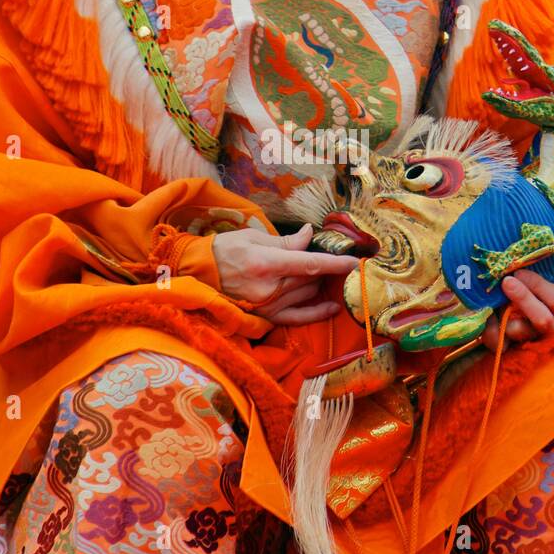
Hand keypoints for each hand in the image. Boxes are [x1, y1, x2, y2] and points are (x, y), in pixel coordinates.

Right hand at [212, 222, 358, 325]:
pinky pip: (297, 317)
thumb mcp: (254, 237)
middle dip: (327, 269)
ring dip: (320, 284)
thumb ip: (286, 241)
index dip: (335, 263)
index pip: (309, 264)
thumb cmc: (225, 250)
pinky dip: (316, 313)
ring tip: (329, 275)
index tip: (355, 261)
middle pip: (310, 279)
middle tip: (336, 259)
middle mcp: (268, 288)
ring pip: (306, 294)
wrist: (198, 273)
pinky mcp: (265, 317)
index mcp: (266, 263)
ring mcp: (267, 305)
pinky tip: (332, 307)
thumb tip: (309, 235)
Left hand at [481, 268, 553, 351]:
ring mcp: (531, 340)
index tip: (520, 273)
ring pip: (519, 332)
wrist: (509, 307)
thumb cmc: (531, 289)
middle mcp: (551, 330)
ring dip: (505, 313)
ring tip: (496, 300)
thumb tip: (536, 251)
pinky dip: (490, 329)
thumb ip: (542, 270)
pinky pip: (498, 343)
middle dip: (524, 298)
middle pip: (544, 321)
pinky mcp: (510, 349)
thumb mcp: (542, 278)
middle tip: (507, 281)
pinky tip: (488, 316)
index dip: (540, 286)